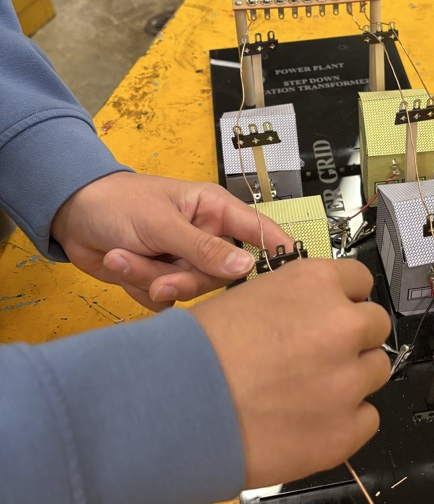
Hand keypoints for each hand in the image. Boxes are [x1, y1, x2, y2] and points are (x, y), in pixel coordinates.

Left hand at [50, 172, 291, 310]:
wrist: (69, 215)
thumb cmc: (117, 202)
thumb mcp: (162, 223)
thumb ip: (204, 248)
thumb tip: (247, 266)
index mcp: (214, 211)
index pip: (259, 231)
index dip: (279, 250)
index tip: (295, 272)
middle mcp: (205, 237)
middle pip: (220, 276)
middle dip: (184, 279)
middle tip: (159, 279)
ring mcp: (183, 260)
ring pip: (189, 290)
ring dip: (152, 279)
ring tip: (122, 258)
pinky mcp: (162, 278)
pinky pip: (166, 301)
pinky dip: (139, 288)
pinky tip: (121, 264)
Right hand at [192, 258, 391, 487]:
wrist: (174, 409)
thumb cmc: (196, 353)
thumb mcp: (246, 298)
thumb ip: (295, 303)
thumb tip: (312, 316)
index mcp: (315, 284)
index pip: (360, 281)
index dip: (343, 300)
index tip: (332, 314)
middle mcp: (341, 325)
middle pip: (374, 325)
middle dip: (351, 339)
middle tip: (317, 357)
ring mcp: (348, 381)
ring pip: (375, 371)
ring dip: (351, 378)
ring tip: (307, 391)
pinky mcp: (345, 431)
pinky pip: (367, 418)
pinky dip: (345, 421)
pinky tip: (309, 421)